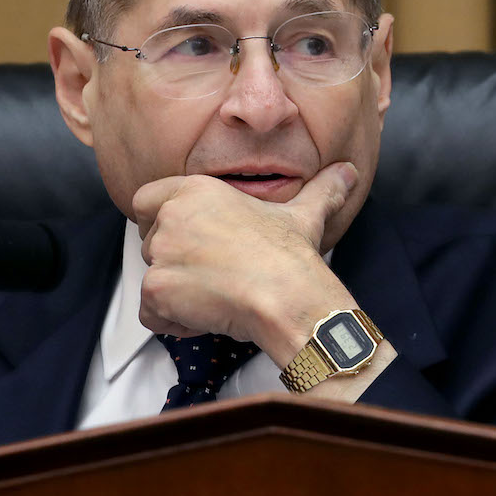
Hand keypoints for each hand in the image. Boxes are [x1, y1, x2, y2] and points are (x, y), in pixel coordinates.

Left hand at [131, 162, 360, 365]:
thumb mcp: (305, 214)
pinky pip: (150, 313)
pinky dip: (173, 321)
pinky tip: (208, 316)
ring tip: (217, 297)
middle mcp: (172, 217)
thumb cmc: (291, 256)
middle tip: (214, 275)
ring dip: (177, 294)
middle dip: (175, 263)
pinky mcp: (155, 289)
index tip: (186, 240)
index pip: (147, 199)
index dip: (159, 221)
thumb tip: (347, 173)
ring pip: (151, 279)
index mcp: (197, 191)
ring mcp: (160, 254)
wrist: (286, 296)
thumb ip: (321, 190)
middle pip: (150, 244)